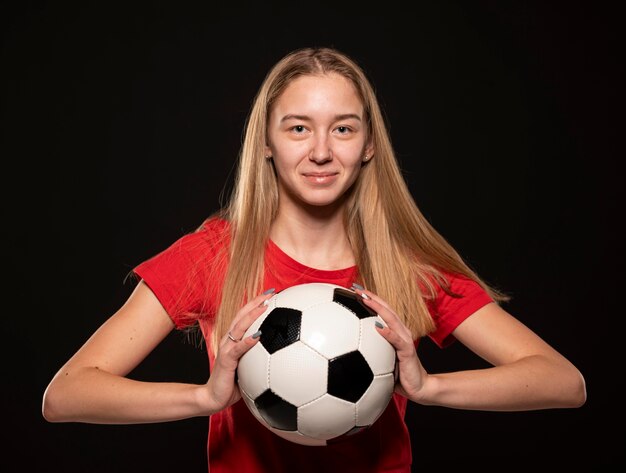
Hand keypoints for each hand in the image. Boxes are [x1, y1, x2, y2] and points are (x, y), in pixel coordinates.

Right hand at [203, 290, 272, 412]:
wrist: (213, 398)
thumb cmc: (232, 383)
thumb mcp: (248, 367)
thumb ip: (259, 358)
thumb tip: (282, 355)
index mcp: (234, 339)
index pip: (245, 316)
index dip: (257, 303)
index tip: (272, 293)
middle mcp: (229, 339)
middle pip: (242, 315)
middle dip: (256, 302)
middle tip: (271, 292)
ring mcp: (226, 348)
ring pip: (240, 326)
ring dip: (253, 315)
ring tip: (265, 305)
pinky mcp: (226, 360)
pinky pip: (238, 349)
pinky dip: (248, 341)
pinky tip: (259, 335)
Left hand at [352, 287, 428, 400]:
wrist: (419, 387)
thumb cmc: (398, 374)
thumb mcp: (381, 360)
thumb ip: (370, 352)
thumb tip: (345, 350)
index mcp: (394, 331)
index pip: (381, 310)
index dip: (369, 298)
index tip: (353, 289)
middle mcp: (400, 331)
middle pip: (385, 308)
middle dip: (371, 297)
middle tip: (356, 288)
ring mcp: (404, 339)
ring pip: (391, 318)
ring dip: (377, 307)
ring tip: (364, 299)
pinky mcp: (407, 350)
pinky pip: (396, 340)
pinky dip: (386, 332)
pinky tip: (376, 326)